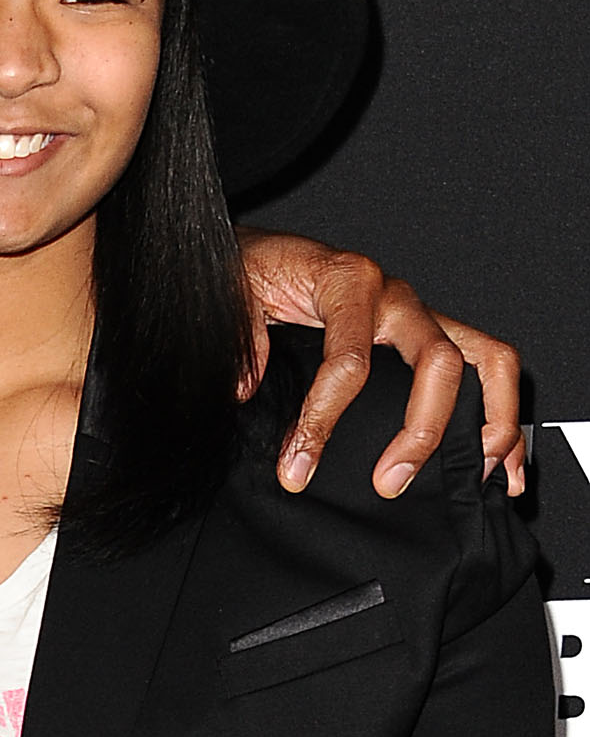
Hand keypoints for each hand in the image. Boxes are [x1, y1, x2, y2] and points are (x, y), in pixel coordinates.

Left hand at [238, 229, 524, 500]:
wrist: (263, 253)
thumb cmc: (255, 268)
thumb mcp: (234, 291)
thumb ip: (241, 337)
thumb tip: (248, 386)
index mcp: (347, 280)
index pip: (349, 360)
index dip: (322, 419)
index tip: (298, 466)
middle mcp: (394, 296)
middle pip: (438, 361)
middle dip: (421, 429)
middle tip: (390, 482)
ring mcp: (417, 315)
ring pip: (485, 359)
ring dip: (491, 421)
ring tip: (478, 476)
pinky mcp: (425, 335)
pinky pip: (485, 368)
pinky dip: (501, 416)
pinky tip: (502, 464)